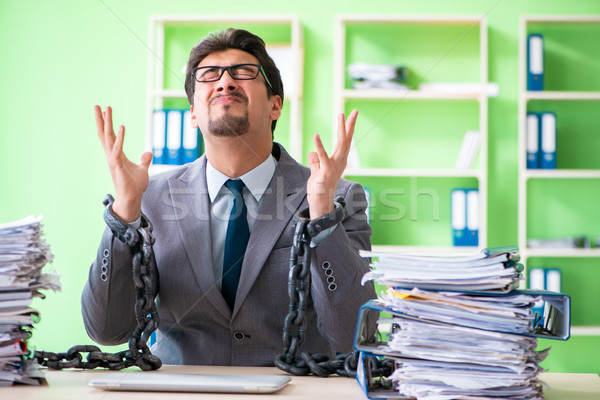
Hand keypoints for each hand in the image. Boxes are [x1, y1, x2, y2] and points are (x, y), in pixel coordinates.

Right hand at [94, 105, 152, 221]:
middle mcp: (112, 155)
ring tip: (106, 109)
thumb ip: (144, 161)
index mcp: (117, 155)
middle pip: (104, 134)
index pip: (109, 136)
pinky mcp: (117, 165)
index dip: (106, 124)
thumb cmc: (136, 185)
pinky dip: (119, 138)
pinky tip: (121, 126)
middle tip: (98, 105)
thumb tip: (148, 153)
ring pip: (108, 138)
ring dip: (107, 123)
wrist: (133, 198)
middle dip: (102, 119)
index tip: (104, 111)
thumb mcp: (143, 169)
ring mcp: (113, 160)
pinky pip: (117, 149)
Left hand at [306, 110, 357, 218]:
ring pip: (340, 145)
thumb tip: (313, 154)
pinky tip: (316, 135)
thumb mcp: (316, 172)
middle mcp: (340, 162)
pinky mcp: (326, 172)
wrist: (320, 203)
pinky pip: (322, 157)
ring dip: (341, 129)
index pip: (344, 142)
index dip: (347, 129)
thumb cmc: (319, 189)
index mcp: (339, 161)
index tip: (350, 116)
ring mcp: (334, 167)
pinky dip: (319, 146)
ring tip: (341, 115)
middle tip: (354, 112)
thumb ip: (315, 162)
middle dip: (350, 125)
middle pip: (346, 140)